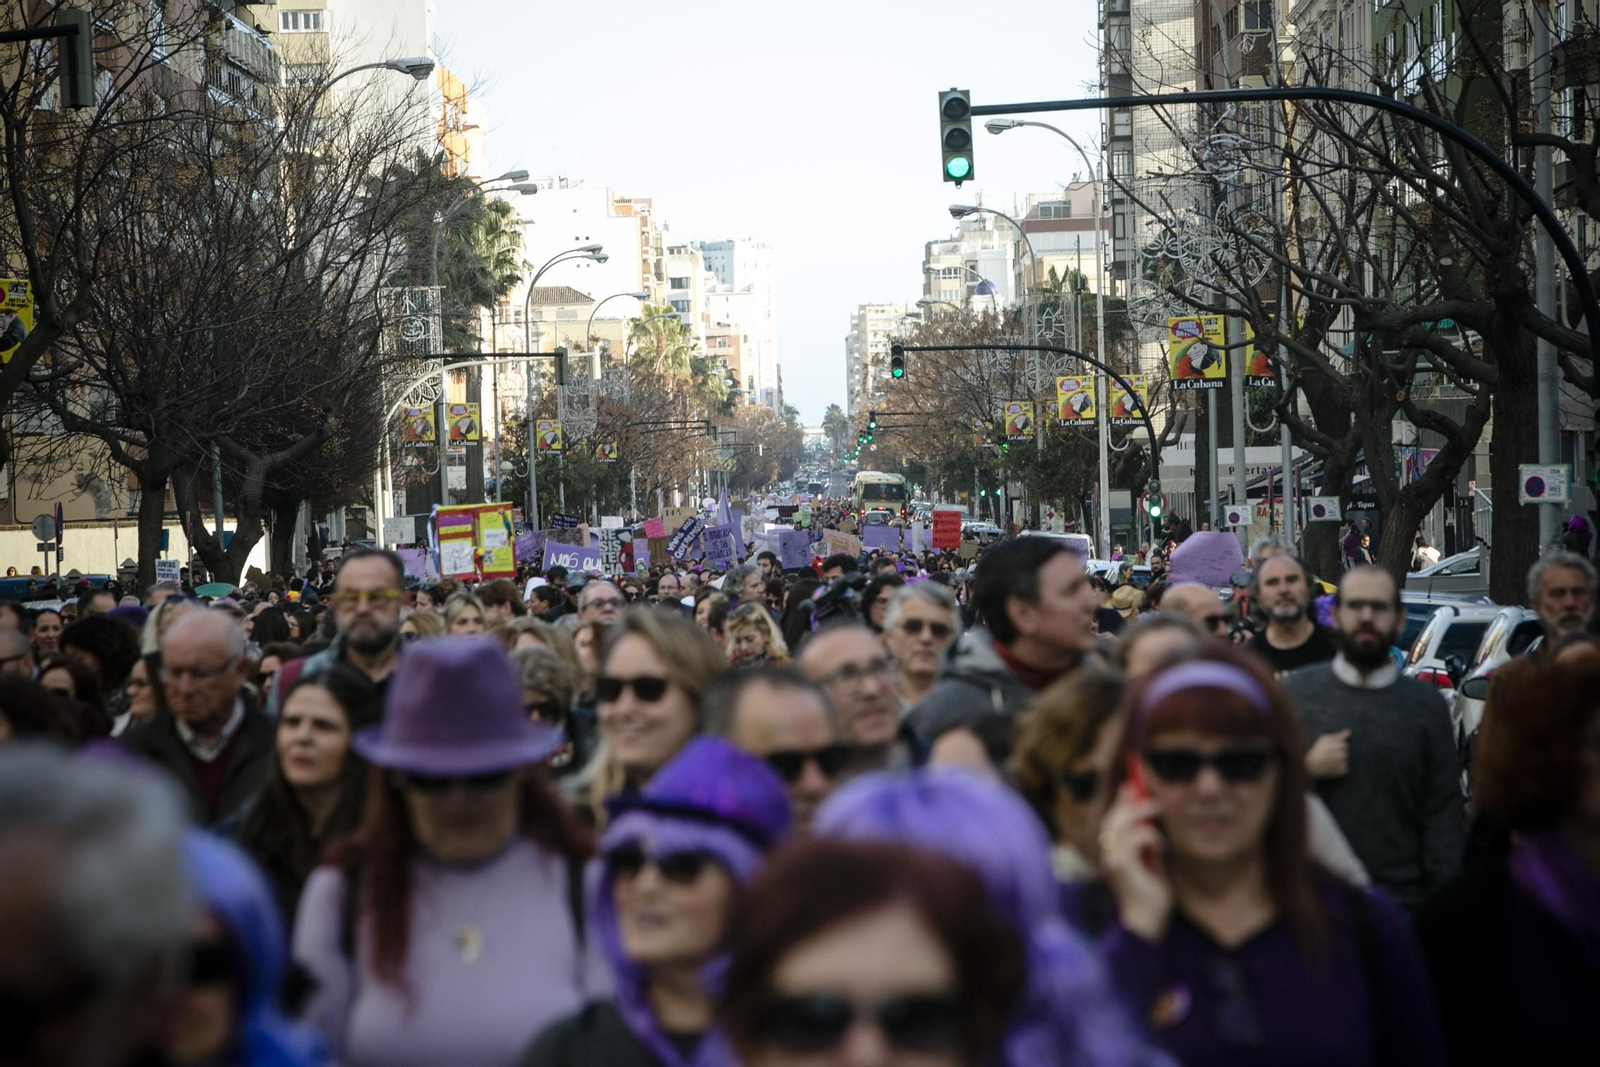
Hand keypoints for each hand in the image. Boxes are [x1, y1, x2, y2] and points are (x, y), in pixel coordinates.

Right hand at [1098, 782, 1171, 941]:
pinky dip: (1149, 837)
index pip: (1111, 822)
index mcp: (1111, 856)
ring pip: (1120, 826)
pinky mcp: (1121, 866)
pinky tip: (1160, 845)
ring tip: (1157, 809)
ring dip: (1140, 815)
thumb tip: (1151, 825)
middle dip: (1128, 804)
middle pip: (1112, 820)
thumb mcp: (1151, 865)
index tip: (1128, 786)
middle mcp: (1106, 856)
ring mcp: (1111, 861)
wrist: (1147, 924)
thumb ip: (1147, 846)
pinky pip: (1134, 840)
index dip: (1119, 803)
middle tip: (1146, 795)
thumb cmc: (1150, 898)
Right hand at [1306, 729, 1351, 777]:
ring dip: (1340, 759)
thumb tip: (1349, 731)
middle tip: (1328, 754)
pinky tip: (1331, 766)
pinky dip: (1340, 767)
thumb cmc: (1316, 751)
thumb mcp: (1324, 739)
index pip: (1344, 744)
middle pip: (1345, 751)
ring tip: (1329, 760)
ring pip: (1345, 759)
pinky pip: (1345, 768)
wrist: (1310, 765)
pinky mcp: (1342, 771)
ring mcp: (1342, 763)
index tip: (1330, 747)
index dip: (1337, 745)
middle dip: (1339, 751)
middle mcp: (1342, 754)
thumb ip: (1338, 735)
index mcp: (1338, 746)